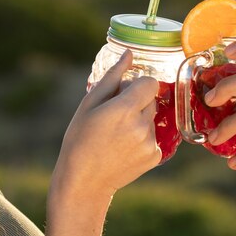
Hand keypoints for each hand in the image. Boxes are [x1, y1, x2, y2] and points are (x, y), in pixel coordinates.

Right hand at [51, 50, 160, 202]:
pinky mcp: (155, 157)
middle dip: (137, 103)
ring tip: (117, 135)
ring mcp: (150, 143)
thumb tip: (129, 54)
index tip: (122, 94)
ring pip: (152, 119)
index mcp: (125, 109)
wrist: (84, 181)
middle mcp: (142, 125)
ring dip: (140, 121)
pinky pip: (154, 137)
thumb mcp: (89, 104)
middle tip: (114, 118)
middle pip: (151, 100)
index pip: (151, 83)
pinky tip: (124, 148)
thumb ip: (112, 77)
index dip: (137, 86)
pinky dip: (143, 139)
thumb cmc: (80, 139)